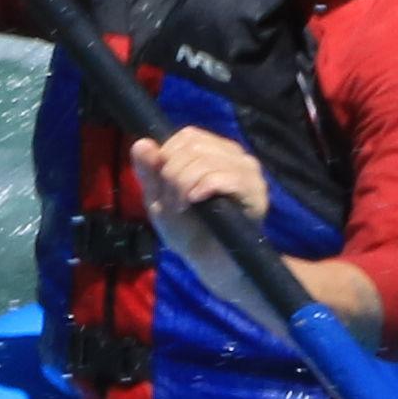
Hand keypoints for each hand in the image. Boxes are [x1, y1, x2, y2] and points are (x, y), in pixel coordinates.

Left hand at [135, 134, 382, 336]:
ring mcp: (248, 172)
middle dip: (173, 175)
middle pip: (193, 147)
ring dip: (184, 184)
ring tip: (183, 206)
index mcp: (213, 152)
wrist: (211, 262)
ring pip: (206, 160)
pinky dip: (204, 187)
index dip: (168, 156)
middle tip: (174, 202)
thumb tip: (142, 143)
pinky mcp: (256, 192)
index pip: (187, 136)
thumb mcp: (159, 199)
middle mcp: (234, 156)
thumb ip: (148, 172)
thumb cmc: (188, 230)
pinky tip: (195, 201)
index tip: (164, 184)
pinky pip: (227, 177)